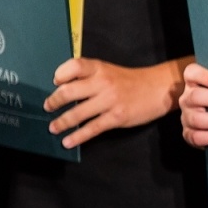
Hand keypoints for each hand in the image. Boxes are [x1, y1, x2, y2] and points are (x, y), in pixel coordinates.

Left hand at [45, 58, 184, 148]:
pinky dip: (77, 136)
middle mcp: (103, 83)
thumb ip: (90, 76)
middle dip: (54, 101)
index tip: (55, 82)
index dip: (61, 74)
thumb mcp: (110, 71)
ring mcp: (110, 101)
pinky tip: (68, 141)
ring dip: (61, 122)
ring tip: (53, 127)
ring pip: (78, 113)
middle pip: (69, 91)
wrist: (159, 89)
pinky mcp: (117, 117)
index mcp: (100, 68)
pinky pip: (92, 128)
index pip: (74, 66)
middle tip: (48, 107)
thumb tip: (64, 88)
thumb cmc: (131, 81)